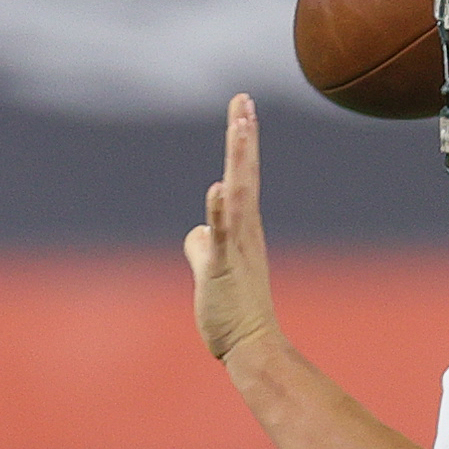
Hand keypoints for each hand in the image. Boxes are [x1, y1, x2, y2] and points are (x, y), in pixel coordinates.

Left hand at [184, 94, 280, 360]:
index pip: (241, 176)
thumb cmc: (232, 312)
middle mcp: (245, 231)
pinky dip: (220, 210)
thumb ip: (202, 246)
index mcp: (242, 229)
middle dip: (243, 136)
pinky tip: (218, 187)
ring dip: (239, 160)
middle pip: (244, 175)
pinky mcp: (222, 268)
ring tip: (241, 126)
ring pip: (238, 195)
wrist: (251, 346)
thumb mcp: (210, 271)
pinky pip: (221, 234)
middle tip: (244, 101)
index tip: (243, 107)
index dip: (241, 142)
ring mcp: (236, 248)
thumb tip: (196, 232)